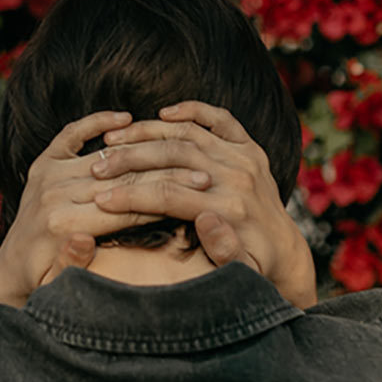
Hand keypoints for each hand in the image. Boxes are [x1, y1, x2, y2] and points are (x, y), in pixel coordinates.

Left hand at [0, 110, 213, 306]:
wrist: (11, 269)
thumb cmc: (43, 280)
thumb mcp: (58, 282)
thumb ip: (73, 262)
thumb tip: (83, 240)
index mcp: (63, 224)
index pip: (127, 206)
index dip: (166, 197)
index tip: (201, 191)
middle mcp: (54, 194)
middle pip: (123, 179)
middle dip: (167, 174)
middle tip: (204, 171)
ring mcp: (48, 175)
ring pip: (107, 157)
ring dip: (146, 149)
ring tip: (182, 146)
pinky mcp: (43, 164)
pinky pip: (71, 135)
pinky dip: (95, 123)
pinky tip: (124, 119)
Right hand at [90, 101, 316, 307]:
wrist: (284, 251)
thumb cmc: (254, 266)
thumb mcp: (241, 271)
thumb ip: (224, 250)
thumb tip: (206, 220)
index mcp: (230, 208)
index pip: (169, 195)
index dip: (130, 196)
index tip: (99, 199)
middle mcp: (238, 176)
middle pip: (172, 156)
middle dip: (129, 160)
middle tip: (96, 166)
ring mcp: (245, 157)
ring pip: (188, 133)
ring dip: (147, 132)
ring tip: (112, 138)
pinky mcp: (250, 147)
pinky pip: (220, 119)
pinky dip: (192, 110)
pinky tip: (163, 113)